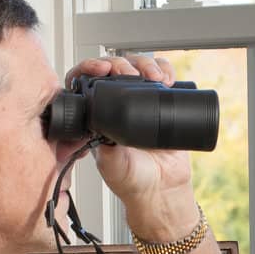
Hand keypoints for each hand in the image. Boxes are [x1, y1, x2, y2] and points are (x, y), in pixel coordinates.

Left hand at [62, 52, 200, 241]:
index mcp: (97, 115)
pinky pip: (164, 76)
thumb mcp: (112, 166)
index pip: (87, 81)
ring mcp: (142, 101)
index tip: (101, 69)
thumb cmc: (133, 181)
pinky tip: (167, 78)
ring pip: (139, 67)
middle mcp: (118, 104)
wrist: (162, 190)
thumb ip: (106, 150)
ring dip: (145, 63)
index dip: (90, 68)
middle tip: (129, 73)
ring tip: (153, 76)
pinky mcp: (164, 102)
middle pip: (115, 67)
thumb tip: (101, 130)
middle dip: (121, 63)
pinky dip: (166, 70)